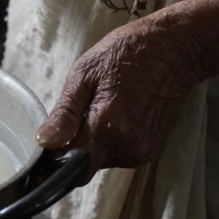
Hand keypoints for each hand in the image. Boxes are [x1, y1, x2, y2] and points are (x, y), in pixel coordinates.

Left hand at [35, 14, 212, 177]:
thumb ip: (64, 114)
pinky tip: (114, 114)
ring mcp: (141, 153)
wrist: (175, 51)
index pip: (69, 167)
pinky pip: (116, 154)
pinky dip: (107, 140)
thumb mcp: (84, 74)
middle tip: (77, 111)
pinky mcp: (149, 152)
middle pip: (83, 165)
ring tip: (98, 108)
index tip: (48, 141)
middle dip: (72, 146)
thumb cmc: (126, 54)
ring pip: (99, 160)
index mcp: (108, 129)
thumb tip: (44, 143)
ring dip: (90, 142)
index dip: (53, 158)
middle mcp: (126, 149)